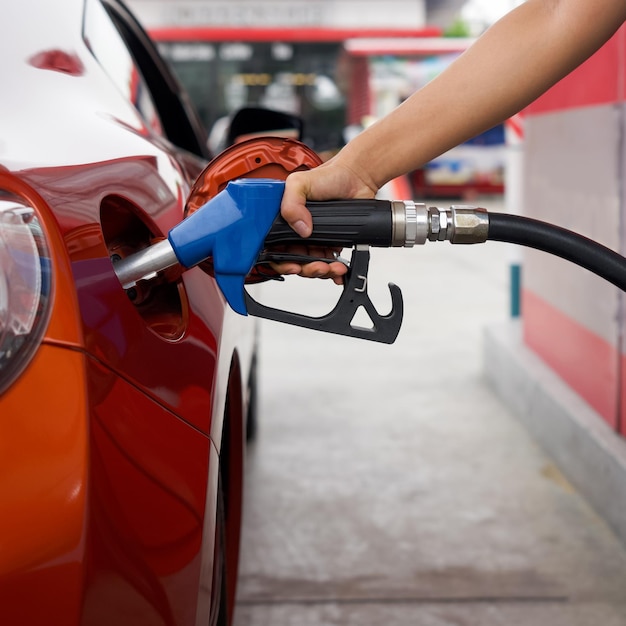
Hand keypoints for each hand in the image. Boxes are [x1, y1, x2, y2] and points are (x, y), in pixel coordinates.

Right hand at [274, 156, 377, 280]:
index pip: (275, 249)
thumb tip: (299, 227)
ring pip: (311, 266)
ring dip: (321, 271)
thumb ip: (291, 203)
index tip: (293, 265)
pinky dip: (333, 271)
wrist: (356, 178)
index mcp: (284, 221)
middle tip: (318, 266)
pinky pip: (328, 264)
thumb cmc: (328, 176)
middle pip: (294, 262)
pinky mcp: (331, 243)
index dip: (281, 262)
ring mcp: (314, 239)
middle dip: (306, 269)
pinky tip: (338, 270)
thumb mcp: (300, 182)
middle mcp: (297, 232)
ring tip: (332, 267)